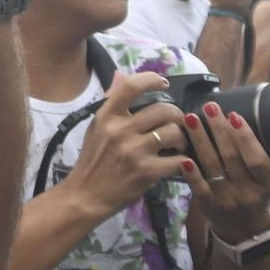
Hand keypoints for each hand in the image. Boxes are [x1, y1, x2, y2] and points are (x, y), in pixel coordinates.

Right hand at [61, 73, 186, 220]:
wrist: (86, 195)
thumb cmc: (92, 160)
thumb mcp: (96, 127)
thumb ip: (110, 101)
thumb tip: (121, 74)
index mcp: (107, 116)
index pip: (131, 86)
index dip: (152, 79)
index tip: (163, 83)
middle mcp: (120, 130)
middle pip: (163, 109)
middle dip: (177, 115)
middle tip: (177, 123)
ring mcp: (134, 151)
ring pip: (174, 133)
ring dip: (182, 138)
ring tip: (178, 144)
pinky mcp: (147, 172)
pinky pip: (178, 160)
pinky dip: (184, 160)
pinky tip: (179, 162)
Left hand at [180, 102, 269, 240]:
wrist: (243, 228)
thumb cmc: (255, 192)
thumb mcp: (266, 178)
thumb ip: (257, 155)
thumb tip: (238, 119)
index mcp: (268, 183)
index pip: (257, 158)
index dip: (245, 137)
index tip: (233, 115)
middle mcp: (249, 192)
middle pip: (231, 157)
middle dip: (219, 129)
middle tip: (209, 106)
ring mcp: (228, 200)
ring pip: (212, 166)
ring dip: (200, 140)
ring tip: (191, 118)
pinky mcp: (209, 206)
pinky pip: (199, 187)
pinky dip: (192, 173)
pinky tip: (184, 157)